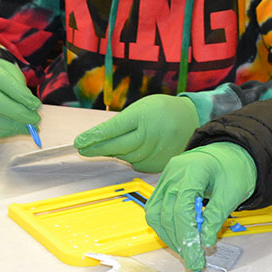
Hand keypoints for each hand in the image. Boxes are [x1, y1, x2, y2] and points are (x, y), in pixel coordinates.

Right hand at [0, 58, 40, 137]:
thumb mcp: (9, 71)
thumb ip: (20, 86)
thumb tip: (31, 105)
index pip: (3, 81)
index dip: (21, 95)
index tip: (36, 105)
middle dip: (18, 113)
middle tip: (35, 119)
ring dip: (12, 126)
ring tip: (29, 127)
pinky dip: (2, 133)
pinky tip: (15, 130)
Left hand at [73, 94, 200, 172]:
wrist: (192, 119)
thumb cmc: (162, 111)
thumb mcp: (142, 107)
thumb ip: (123, 122)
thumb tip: (99, 138)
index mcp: (143, 116)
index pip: (113, 128)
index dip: (94, 136)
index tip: (79, 141)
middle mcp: (149, 134)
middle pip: (117, 146)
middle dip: (97, 148)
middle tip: (82, 149)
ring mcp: (156, 150)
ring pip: (126, 156)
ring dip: (112, 153)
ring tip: (100, 149)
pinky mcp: (160, 162)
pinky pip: (137, 163)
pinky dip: (129, 159)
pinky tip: (126, 152)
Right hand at [145, 142, 256, 270]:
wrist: (230, 153)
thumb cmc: (234, 168)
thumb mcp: (232, 193)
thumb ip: (217, 216)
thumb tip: (205, 240)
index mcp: (192, 170)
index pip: (181, 208)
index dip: (187, 236)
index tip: (196, 257)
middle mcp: (174, 173)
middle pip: (167, 214)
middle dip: (179, 242)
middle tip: (193, 261)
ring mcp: (166, 178)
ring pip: (156, 214)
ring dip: (169, 237)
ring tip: (186, 252)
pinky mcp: (164, 185)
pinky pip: (156, 210)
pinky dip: (166, 227)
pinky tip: (179, 239)